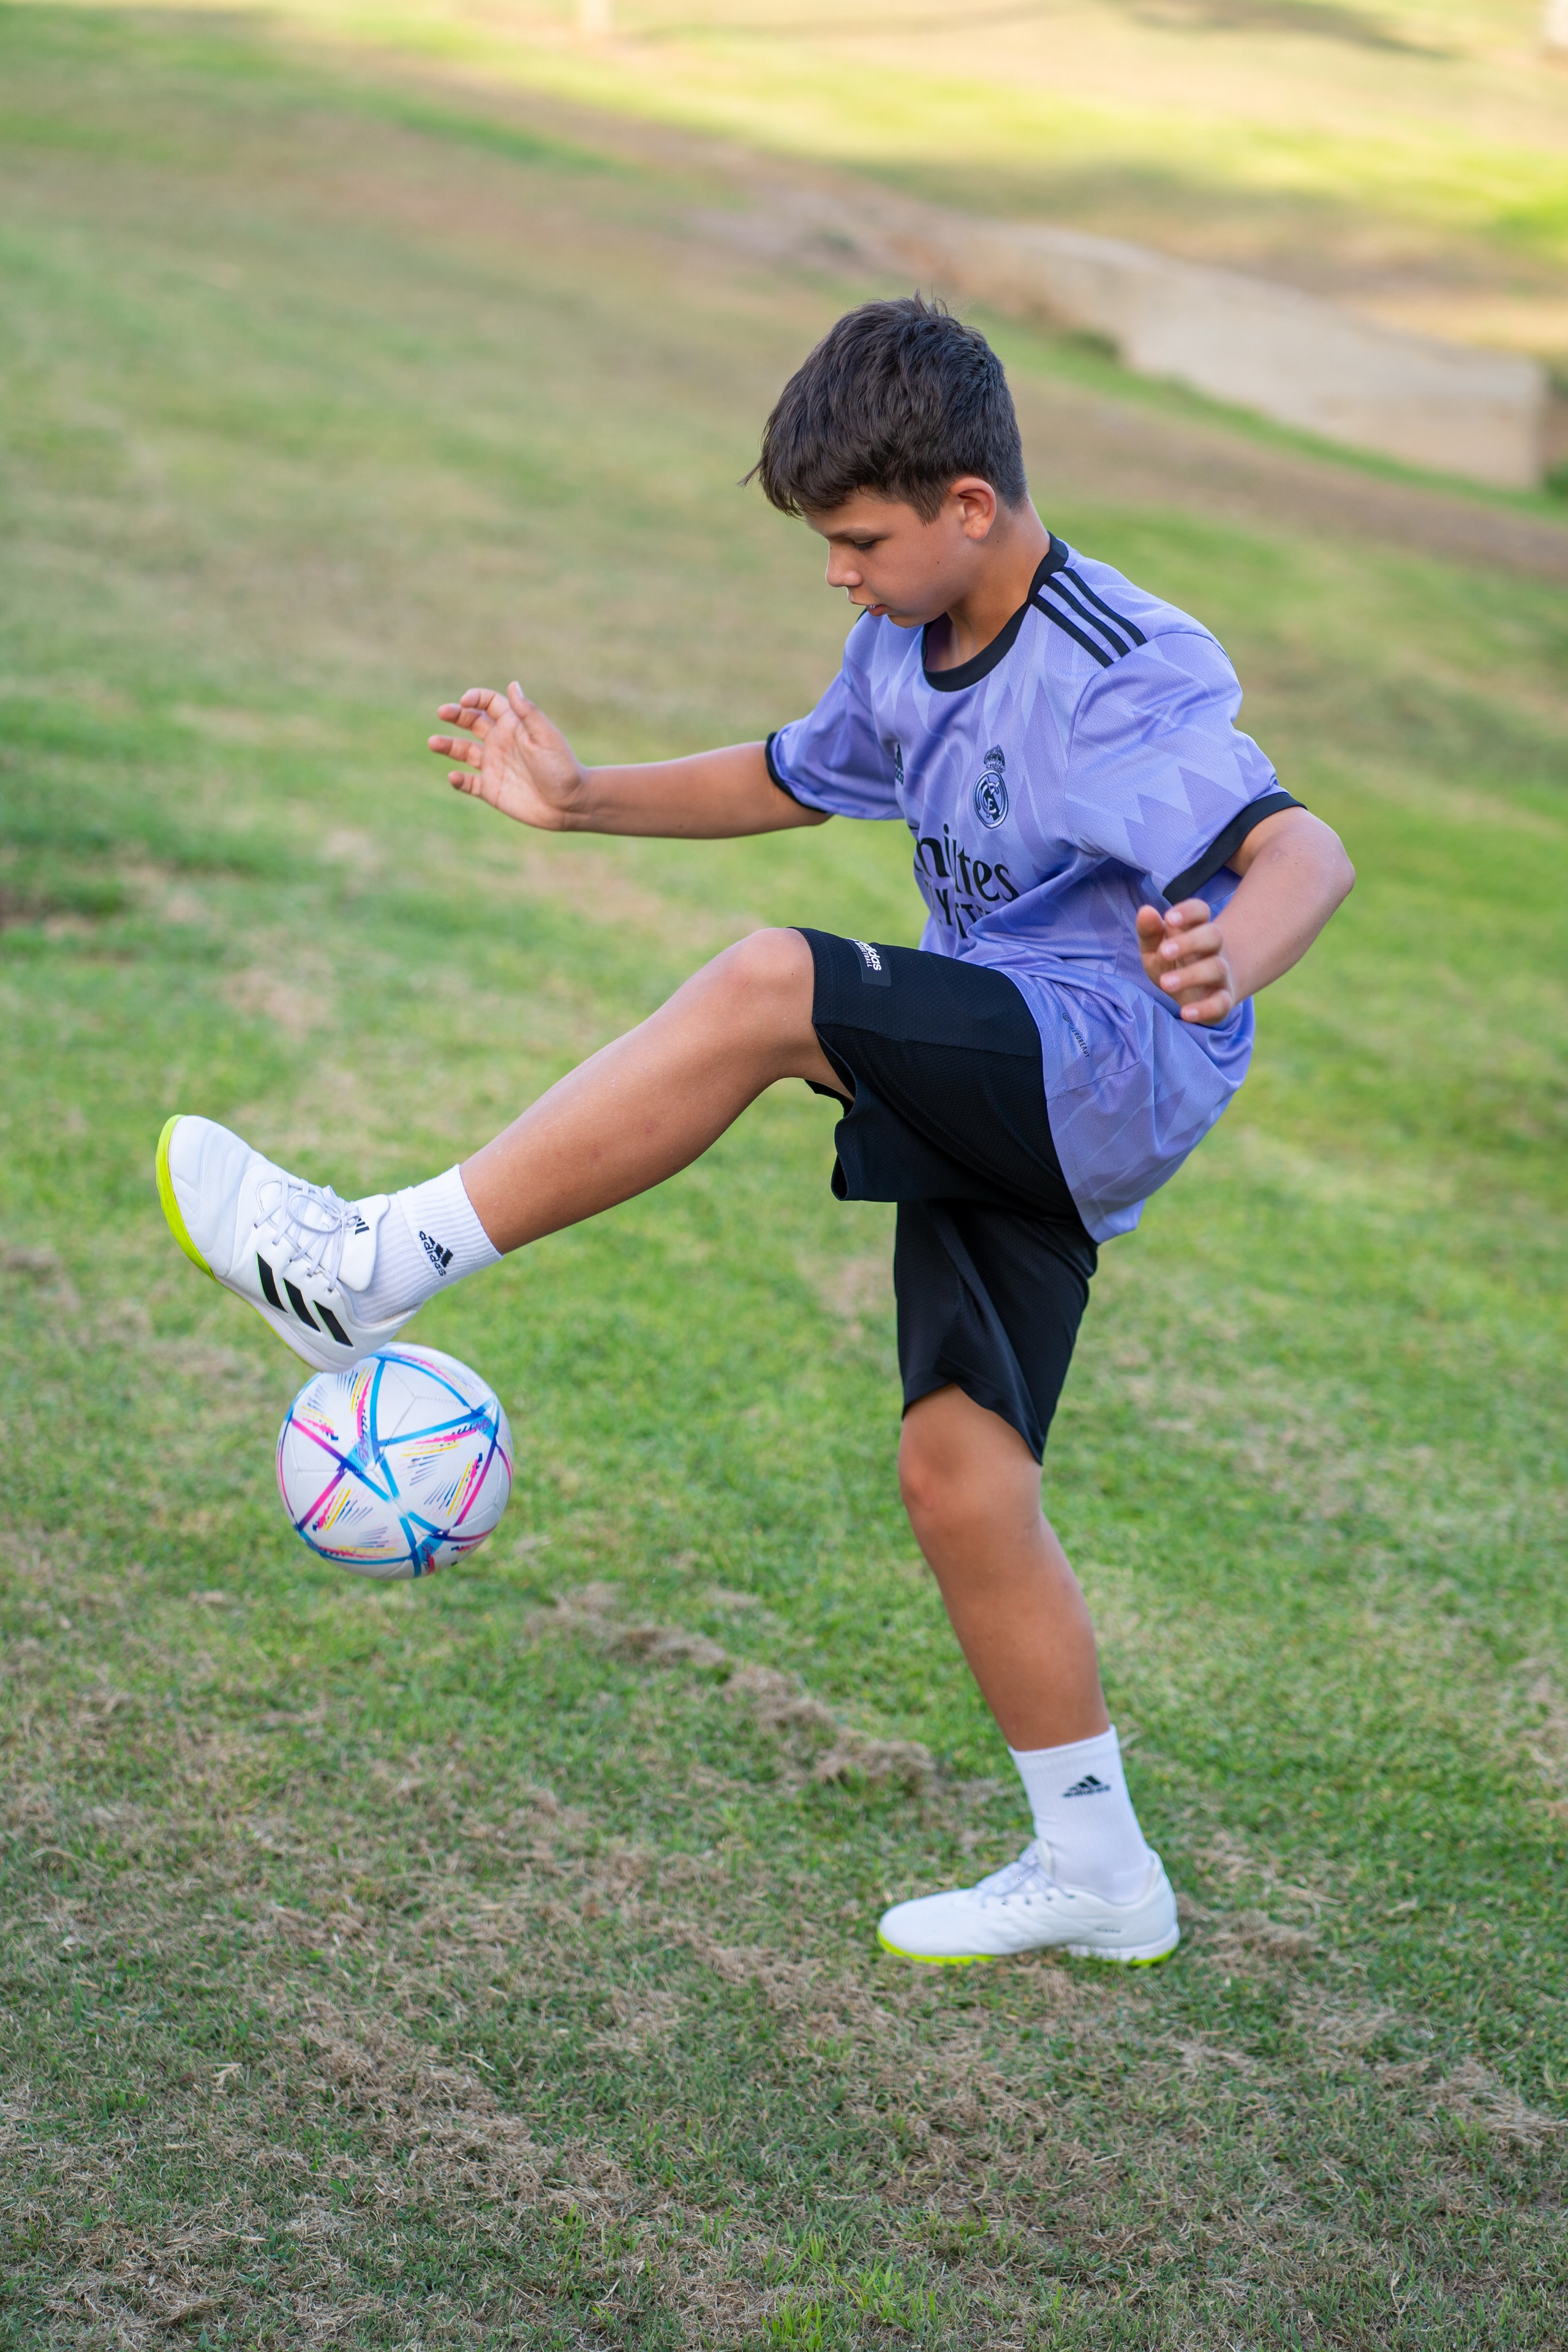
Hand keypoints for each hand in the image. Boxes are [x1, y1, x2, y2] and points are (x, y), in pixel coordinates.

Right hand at [428, 684, 585, 830]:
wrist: (570, 804)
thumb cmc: (562, 768)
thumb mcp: (546, 737)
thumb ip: (528, 712)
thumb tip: (512, 685)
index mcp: (514, 726)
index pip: (489, 703)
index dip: (475, 698)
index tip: (465, 701)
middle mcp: (501, 743)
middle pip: (471, 722)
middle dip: (455, 715)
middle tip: (442, 712)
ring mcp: (493, 765)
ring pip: (463, 751)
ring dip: (447, 745)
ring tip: (433, 743)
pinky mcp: (490, 789)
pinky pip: (467, 782)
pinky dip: (458, 780)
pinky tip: (454, 777)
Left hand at [1135, 898, 1237, 1024]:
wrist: (1198, 992)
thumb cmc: (1172, 963)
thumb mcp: (1154, 947)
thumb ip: (1149, 931)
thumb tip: (1146, 911)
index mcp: (1196, 929)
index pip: (1201, 911)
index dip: (1188, 911)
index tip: (1169, 918)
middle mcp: (1212, 949)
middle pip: (1213, 935)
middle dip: (1190, 941)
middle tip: (1164, 952)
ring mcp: (1220, 975)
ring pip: (1216, 968)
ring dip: (1190, 975)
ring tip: (1164, 983)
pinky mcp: (1222, 1000)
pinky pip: (1221, 1003)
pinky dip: (1205, 1009)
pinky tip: (1185, 1013)